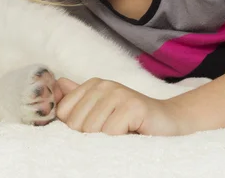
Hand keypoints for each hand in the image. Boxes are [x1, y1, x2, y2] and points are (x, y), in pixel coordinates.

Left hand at [53, 77, 182, 135]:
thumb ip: (78, 100)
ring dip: (106, 140)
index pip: (63, 113)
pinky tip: (131, 133)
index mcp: (92, 84)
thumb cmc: (132, 119)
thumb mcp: (102, 110)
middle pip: (76, 123)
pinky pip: (111, 133)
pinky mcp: (133, 105)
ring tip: (121, 133)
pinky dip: (119, 141)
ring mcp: (118, 93)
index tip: (94, 130)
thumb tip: (56, 85)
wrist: (168, 121)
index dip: (75, 129)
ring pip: (92, 129)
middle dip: (90, 136)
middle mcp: (103, 85)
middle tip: (110, 133)